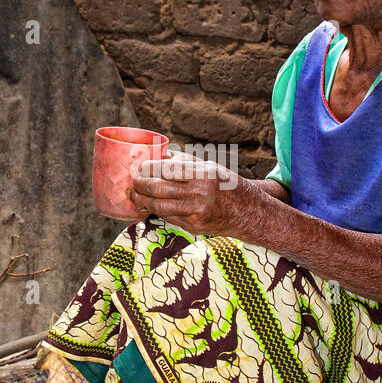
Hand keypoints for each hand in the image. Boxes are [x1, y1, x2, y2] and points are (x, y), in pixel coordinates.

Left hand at [130, 152, 252, 235]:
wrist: (248, 212)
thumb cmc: (228, 185)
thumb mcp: (211, 166)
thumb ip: (186, 161)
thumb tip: (161, 156)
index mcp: (202, 174)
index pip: (166, 169)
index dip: (148, 169)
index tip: (140, 167)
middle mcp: (198, 193)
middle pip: (158, 188)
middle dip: (140, 185)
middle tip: (133, 182)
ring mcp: (195, 212)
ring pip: (158, 206)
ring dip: (142, 201)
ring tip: (135, 195)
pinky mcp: (194, 226)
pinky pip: (168, 217)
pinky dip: (157, 211)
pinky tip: (150, 206)